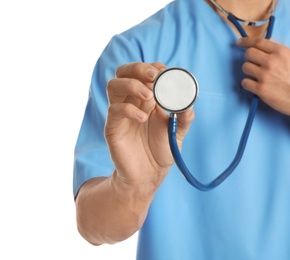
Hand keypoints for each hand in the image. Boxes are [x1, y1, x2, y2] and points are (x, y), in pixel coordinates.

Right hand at [105, 62, 194, 187]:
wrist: (149, 174)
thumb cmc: (162, 150)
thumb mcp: (178, 131)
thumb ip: (185, 116)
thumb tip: (189, 102)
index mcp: (146, 98)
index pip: (142, 72)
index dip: (152, 67)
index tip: (165, 72)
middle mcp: (131, 101)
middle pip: (124, 72)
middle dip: (138, 69)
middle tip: (155, 77)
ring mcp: (120, 113)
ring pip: (113, 86)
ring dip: (132, 85)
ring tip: (149, 97)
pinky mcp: (113, 127)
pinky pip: (114, 110)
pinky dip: (129, 110)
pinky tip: (143, 119)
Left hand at [237, 37, 289, 114]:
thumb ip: (279, 51)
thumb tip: (267, 41)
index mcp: (280, 52)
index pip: (258, 42)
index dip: (246, 41)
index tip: (239, 43)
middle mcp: (271, 62)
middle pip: (248, 53)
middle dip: (249, 58)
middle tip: (254, 63)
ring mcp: (264, 76)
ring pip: (245, 67)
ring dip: (249, 71)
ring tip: (258, 75)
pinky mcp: (260, 89)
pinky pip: (245, 82)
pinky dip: (248, 84)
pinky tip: (255, 85)